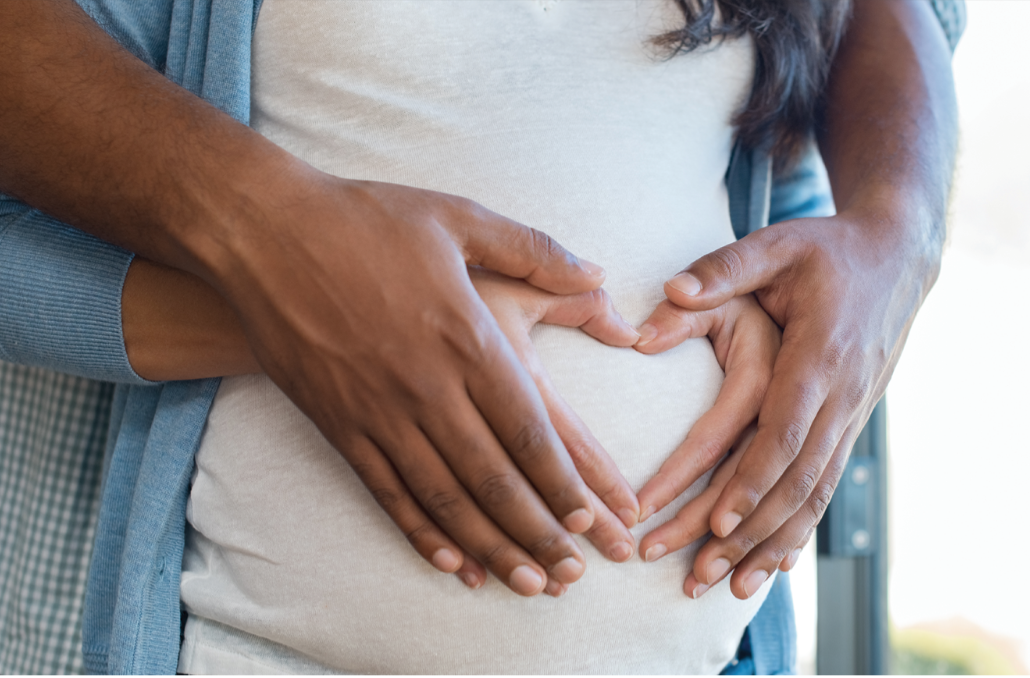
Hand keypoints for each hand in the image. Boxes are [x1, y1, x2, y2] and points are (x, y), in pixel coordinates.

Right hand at [208, 175, 637, 597]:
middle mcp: (427, 385)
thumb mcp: (460, 218)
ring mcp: (378, 410)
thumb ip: (537, 251)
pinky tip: (451, 561)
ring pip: (444, 496)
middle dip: (538, 531)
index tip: (591, 516)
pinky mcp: (338, 423)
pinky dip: (420, 532)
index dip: (563, 480)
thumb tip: (599, 275)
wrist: (262, 231)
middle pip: (493, 477)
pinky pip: (386, 492)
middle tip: (571, 572)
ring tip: (526, 581)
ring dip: (489, 545)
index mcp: (467, 337)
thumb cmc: (366, 220)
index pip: (528, 428)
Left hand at [652, 209, 938, 598]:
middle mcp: (841, 394)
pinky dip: (799, 530)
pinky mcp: (850, 425)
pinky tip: (772, 567)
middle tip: (699, 572)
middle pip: (796, 479)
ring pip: (814, 495)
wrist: (898, 258)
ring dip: (772, 545)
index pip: (786, 430)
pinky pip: (825, 488)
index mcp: (820, 354)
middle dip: (749, 532)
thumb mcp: (776, 244)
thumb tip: (668, 292)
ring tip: (728, 587)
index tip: (718, 521)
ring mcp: (851, 414)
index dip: (753, 479)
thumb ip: (723, 268)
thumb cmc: (827, 250)